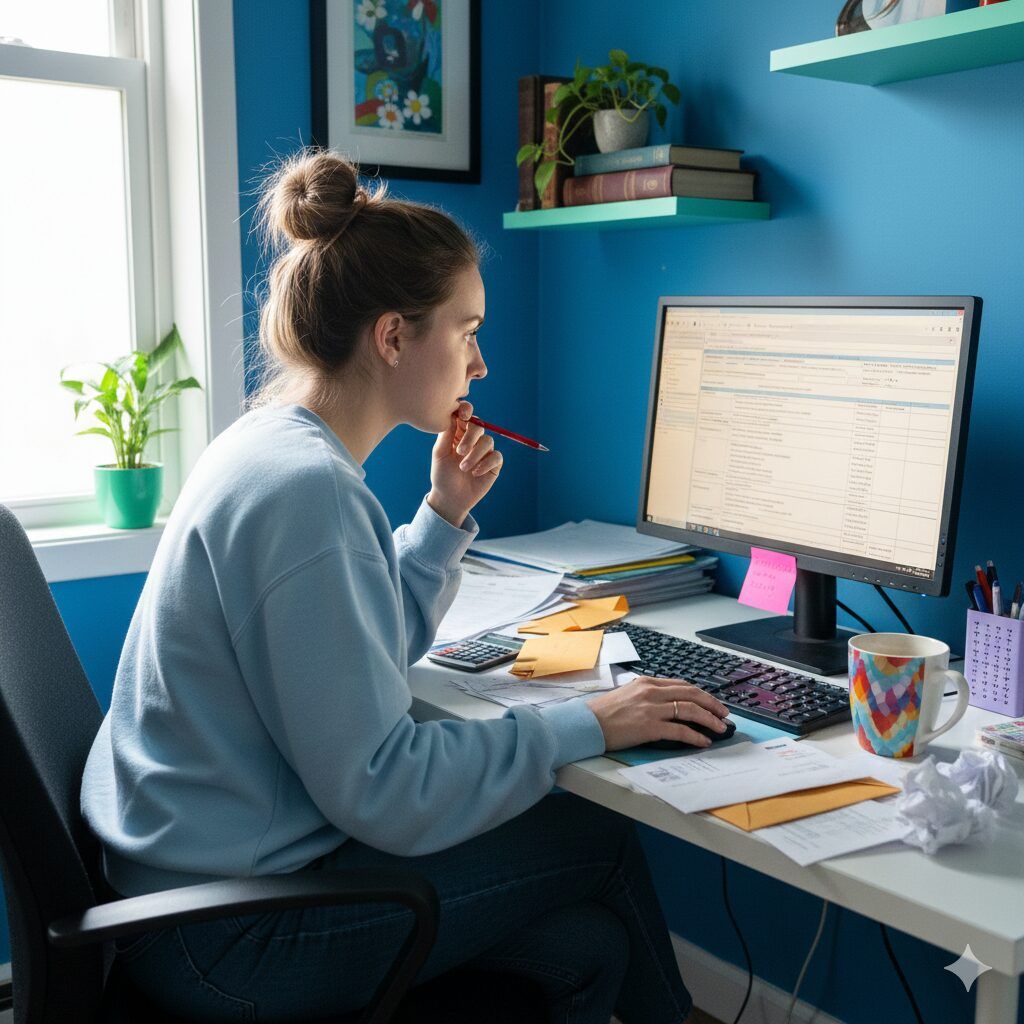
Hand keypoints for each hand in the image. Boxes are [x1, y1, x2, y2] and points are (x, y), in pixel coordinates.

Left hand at [427, 401, 502, 526]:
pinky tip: (475, 473)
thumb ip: (446, 434)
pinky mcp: (494, 464)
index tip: (464, 415)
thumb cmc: (442, 475)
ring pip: (488, 441)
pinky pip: (496, 456)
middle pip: (479, 426)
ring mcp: (484, 451)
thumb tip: (451, 414)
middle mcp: (473, 440)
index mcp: (458, 433)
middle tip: (459, 452)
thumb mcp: (440, 453)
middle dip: (470, 437)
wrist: (450, 498)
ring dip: (475, 454)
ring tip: (463, 468)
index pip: (466, 416)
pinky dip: (485, 463)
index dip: (467, 410)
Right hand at [587, 676, 729, 750]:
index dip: (701, 694)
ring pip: (690, 709)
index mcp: (646, 682)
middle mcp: (651, 692)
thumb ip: (647, 696)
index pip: (682, 685)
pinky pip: (680, 730)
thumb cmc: (603, 713)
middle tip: (724, 714)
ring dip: (709, 719)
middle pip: (691, 693)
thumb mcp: (627, 694)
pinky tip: (703, 741)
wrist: (586, 723)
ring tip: (719, 728)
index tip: (711, 702)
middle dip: (712, 703)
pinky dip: (695, 736)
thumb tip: (666, 705)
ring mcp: (651, 709)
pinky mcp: (649, 727)